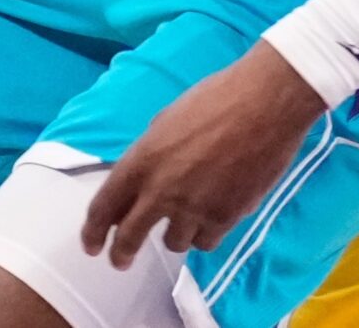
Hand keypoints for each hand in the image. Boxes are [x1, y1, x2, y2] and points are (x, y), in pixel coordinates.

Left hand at [80, 44, 327, 266]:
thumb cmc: (218, 98)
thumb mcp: (168, 120)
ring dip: (176, 233)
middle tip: (120, 260)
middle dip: (121, 253)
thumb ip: (150, 156)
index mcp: (142, 160)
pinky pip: (207, 241)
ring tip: (188, 218)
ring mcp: (194, 208)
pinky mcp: (225, 218)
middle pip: (130, 236)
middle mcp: (162, 190)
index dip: (93, 231)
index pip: (104, 207)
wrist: (267, 103)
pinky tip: (214, 216)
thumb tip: (145, 180)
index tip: (91, 245)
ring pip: (173, 242)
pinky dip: (207, 232)